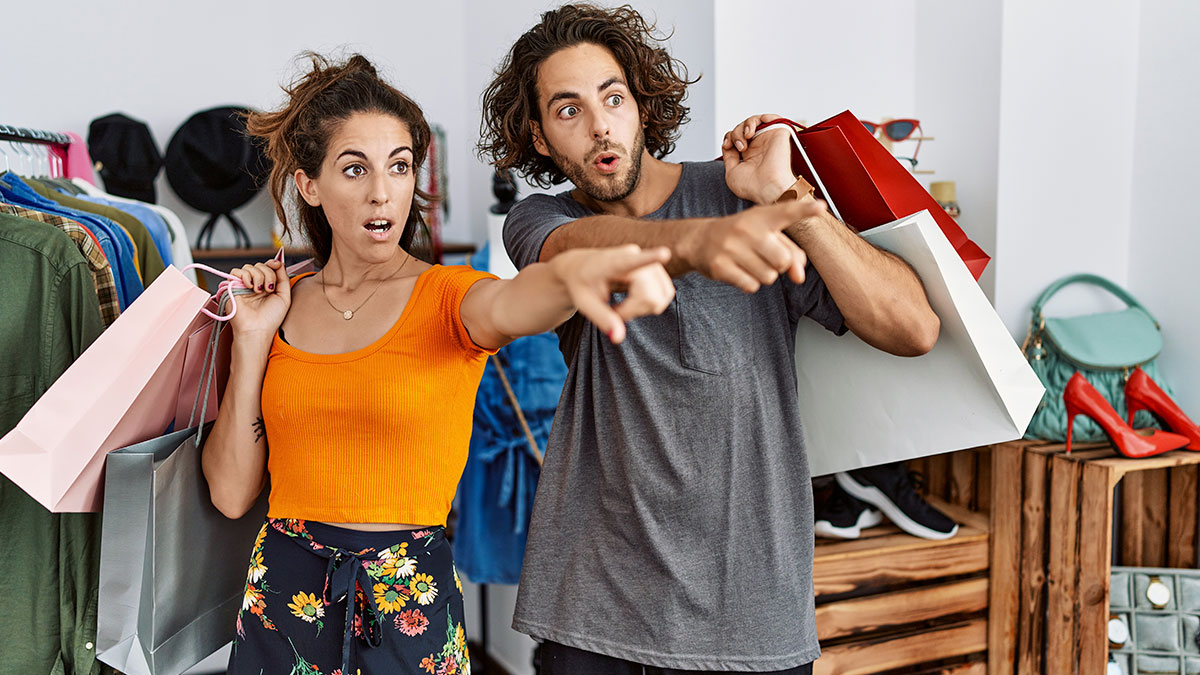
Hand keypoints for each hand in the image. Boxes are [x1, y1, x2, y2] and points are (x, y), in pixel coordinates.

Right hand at [227, 259, 290, 340]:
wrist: (257, 329)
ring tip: (259, 291)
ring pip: (249, 267)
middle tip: (268, 289)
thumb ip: (283, 278)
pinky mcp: (232, 287)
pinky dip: (245, 276)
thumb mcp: (284, 297)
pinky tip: (250, 287)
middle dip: (268, 274)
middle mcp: (255, 284)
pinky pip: (236, 272)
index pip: (269, 267)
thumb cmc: (270, 318)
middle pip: (260, 265)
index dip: (273, 264)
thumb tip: (278, 262)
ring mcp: (243, 285)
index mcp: (267, 285)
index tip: (276, 265)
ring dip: (258, 276)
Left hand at [553, 245, 674, 343]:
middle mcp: (634, 255)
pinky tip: (633, 301)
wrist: (581, 266)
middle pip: (650, 296)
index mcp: (612, 262)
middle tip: (614, 312)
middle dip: (634, 311)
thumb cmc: (580, 283)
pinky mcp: (658, 269)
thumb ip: (601, 318)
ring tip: (623, 305)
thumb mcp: (584, 303)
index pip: (632, 261)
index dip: (651, 257)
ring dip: (644, 309)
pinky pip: (665, 294)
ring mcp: (649, 261)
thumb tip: (618, 338)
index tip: (665, 253)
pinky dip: (651, 304)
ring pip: (661, 296)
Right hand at [678, 199, 827, 292]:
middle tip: (764, 255)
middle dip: (779, 264)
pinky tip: (739, 270)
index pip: (786, 212)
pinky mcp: (720, 267)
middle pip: (783, 261)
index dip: (804, 210)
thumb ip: (790, 251)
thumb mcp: (765, 234)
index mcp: (760, 216)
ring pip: (768, 277)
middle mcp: (746, 229)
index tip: (820, 208)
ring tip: (748, 261)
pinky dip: (749, 283)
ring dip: (763, 275)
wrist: (699, 240)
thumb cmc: (741, 236)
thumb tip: (800, 276)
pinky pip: (751, 286)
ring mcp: (731, 248)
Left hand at [722, 113, 796, 203]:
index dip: (729, 138)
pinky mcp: (778, 133)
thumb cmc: (753, 187)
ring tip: (745, 139)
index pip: (737, 138)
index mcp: (750, 155)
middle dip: (735, 134)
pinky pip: (770, 117)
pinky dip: (757, 120)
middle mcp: (760, 146)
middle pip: (742, 129)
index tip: (727, 146)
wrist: (768, 188)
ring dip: (743, 127)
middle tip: (739, 147)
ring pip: (752, 122)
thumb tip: (727, 145)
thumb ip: (729, 157)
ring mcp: (769, 140)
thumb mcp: (731, 172)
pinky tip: (751, 132)